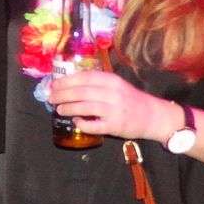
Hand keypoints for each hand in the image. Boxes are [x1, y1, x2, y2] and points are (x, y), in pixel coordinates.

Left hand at [48, 70, 170, 140]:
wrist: (153, 116)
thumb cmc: (130, 100)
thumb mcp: (116, 85)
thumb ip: (97, 84)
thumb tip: (68, 84)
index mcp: (112, 80)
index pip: (85, 77)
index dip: (66, 81)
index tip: (54, 84)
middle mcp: (113, 93)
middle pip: (81, 92)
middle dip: (62, 94)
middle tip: (51, 98)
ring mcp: (114, 110)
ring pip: (85, 107)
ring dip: (68, 108)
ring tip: (59, 109)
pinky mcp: (115, 126)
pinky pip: (93, 125)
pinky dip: (82, 123)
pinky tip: (76, 121)